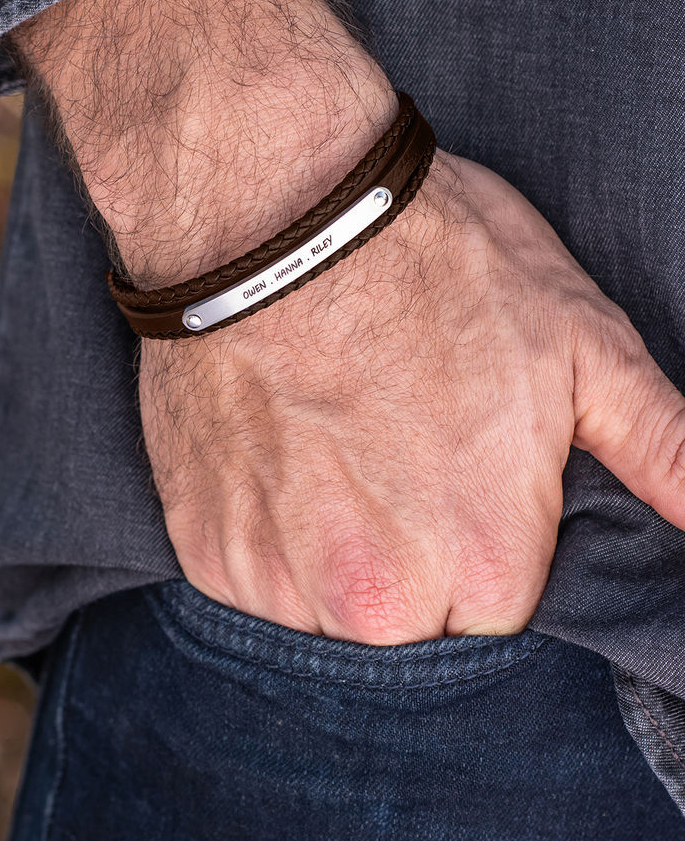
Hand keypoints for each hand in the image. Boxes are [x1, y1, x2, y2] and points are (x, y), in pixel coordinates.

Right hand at [9, 0, 684, 642]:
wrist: (272, 215)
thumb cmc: (427, 263)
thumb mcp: (577, 339)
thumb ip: (663, 448)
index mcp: (484, 567)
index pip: (495, 612)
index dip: (477, 536)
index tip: (448, 470)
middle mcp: (373, 601)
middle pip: (406, 625)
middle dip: (404, 559)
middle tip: (380, 450)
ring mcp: (275, 578)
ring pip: (320, 614)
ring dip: (324, 554)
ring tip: (322, 449)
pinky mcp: (203, 548)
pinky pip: (248, 580)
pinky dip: (260, 534)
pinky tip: (271, 456)